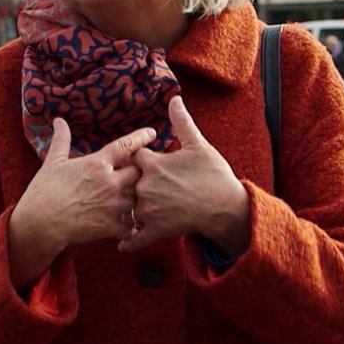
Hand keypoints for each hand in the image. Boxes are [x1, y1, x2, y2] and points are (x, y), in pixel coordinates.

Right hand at [7, 118, 155, 287]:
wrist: (39, 224)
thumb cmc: (44, 191)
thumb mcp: (52, 162)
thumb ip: (61, 140)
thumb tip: (59, 121)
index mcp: (97, 163)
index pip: (126, 145)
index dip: (141, 137)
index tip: (152, 133)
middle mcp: (110, 182)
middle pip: (140, 171)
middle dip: (142, 171)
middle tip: (143, 173)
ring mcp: (112, 205)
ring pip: (140, 199)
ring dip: (139, 199)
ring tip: (141, 201)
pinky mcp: (111, 226)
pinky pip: (132, 226)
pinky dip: (132, 226)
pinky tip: (131, 227)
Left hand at [122, 97, 248, 254]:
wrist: (227, 206)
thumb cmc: (214, 174)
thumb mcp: (198, 145)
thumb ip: (182, 122)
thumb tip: (174, 99)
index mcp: (153, 164)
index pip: (130, 155)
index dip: (133, 156)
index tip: (135, 158)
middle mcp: (146, 186)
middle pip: (124, 182)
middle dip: (125, 183)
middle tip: (120, 185)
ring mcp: (149, 209)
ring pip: (128, 208)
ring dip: (124, 210)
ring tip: (117, 212)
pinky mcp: (156, 230)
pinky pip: (135, 238)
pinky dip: (128, 242)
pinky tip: (121, 244)